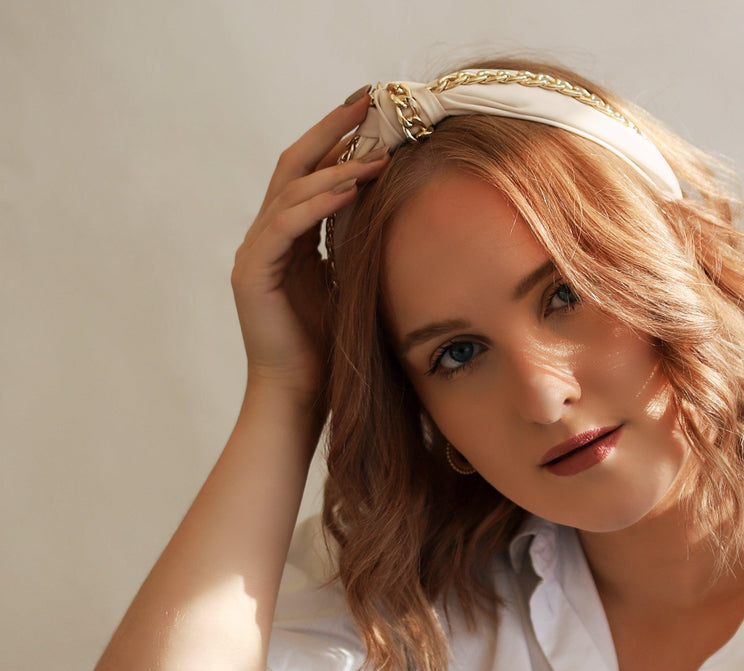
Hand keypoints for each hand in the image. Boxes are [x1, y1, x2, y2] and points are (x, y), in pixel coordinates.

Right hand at [231, 92, 387, 402]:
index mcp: (292, 238)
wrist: (301, 396)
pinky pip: (285, 226)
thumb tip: (391, 208)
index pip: (311, 173)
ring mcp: (256, 253)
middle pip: (295, 165)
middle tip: (368, 101)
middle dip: (332, 131)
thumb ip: (358, 244)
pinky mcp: (253, 274)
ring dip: (336, 167)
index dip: (339, 140)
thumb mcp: (352, 284)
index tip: (375, 112)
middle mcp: (268, 237)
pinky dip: (317, 204)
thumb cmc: (332, 349)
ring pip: (291, 190)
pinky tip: (351, 188)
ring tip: (377, 151)